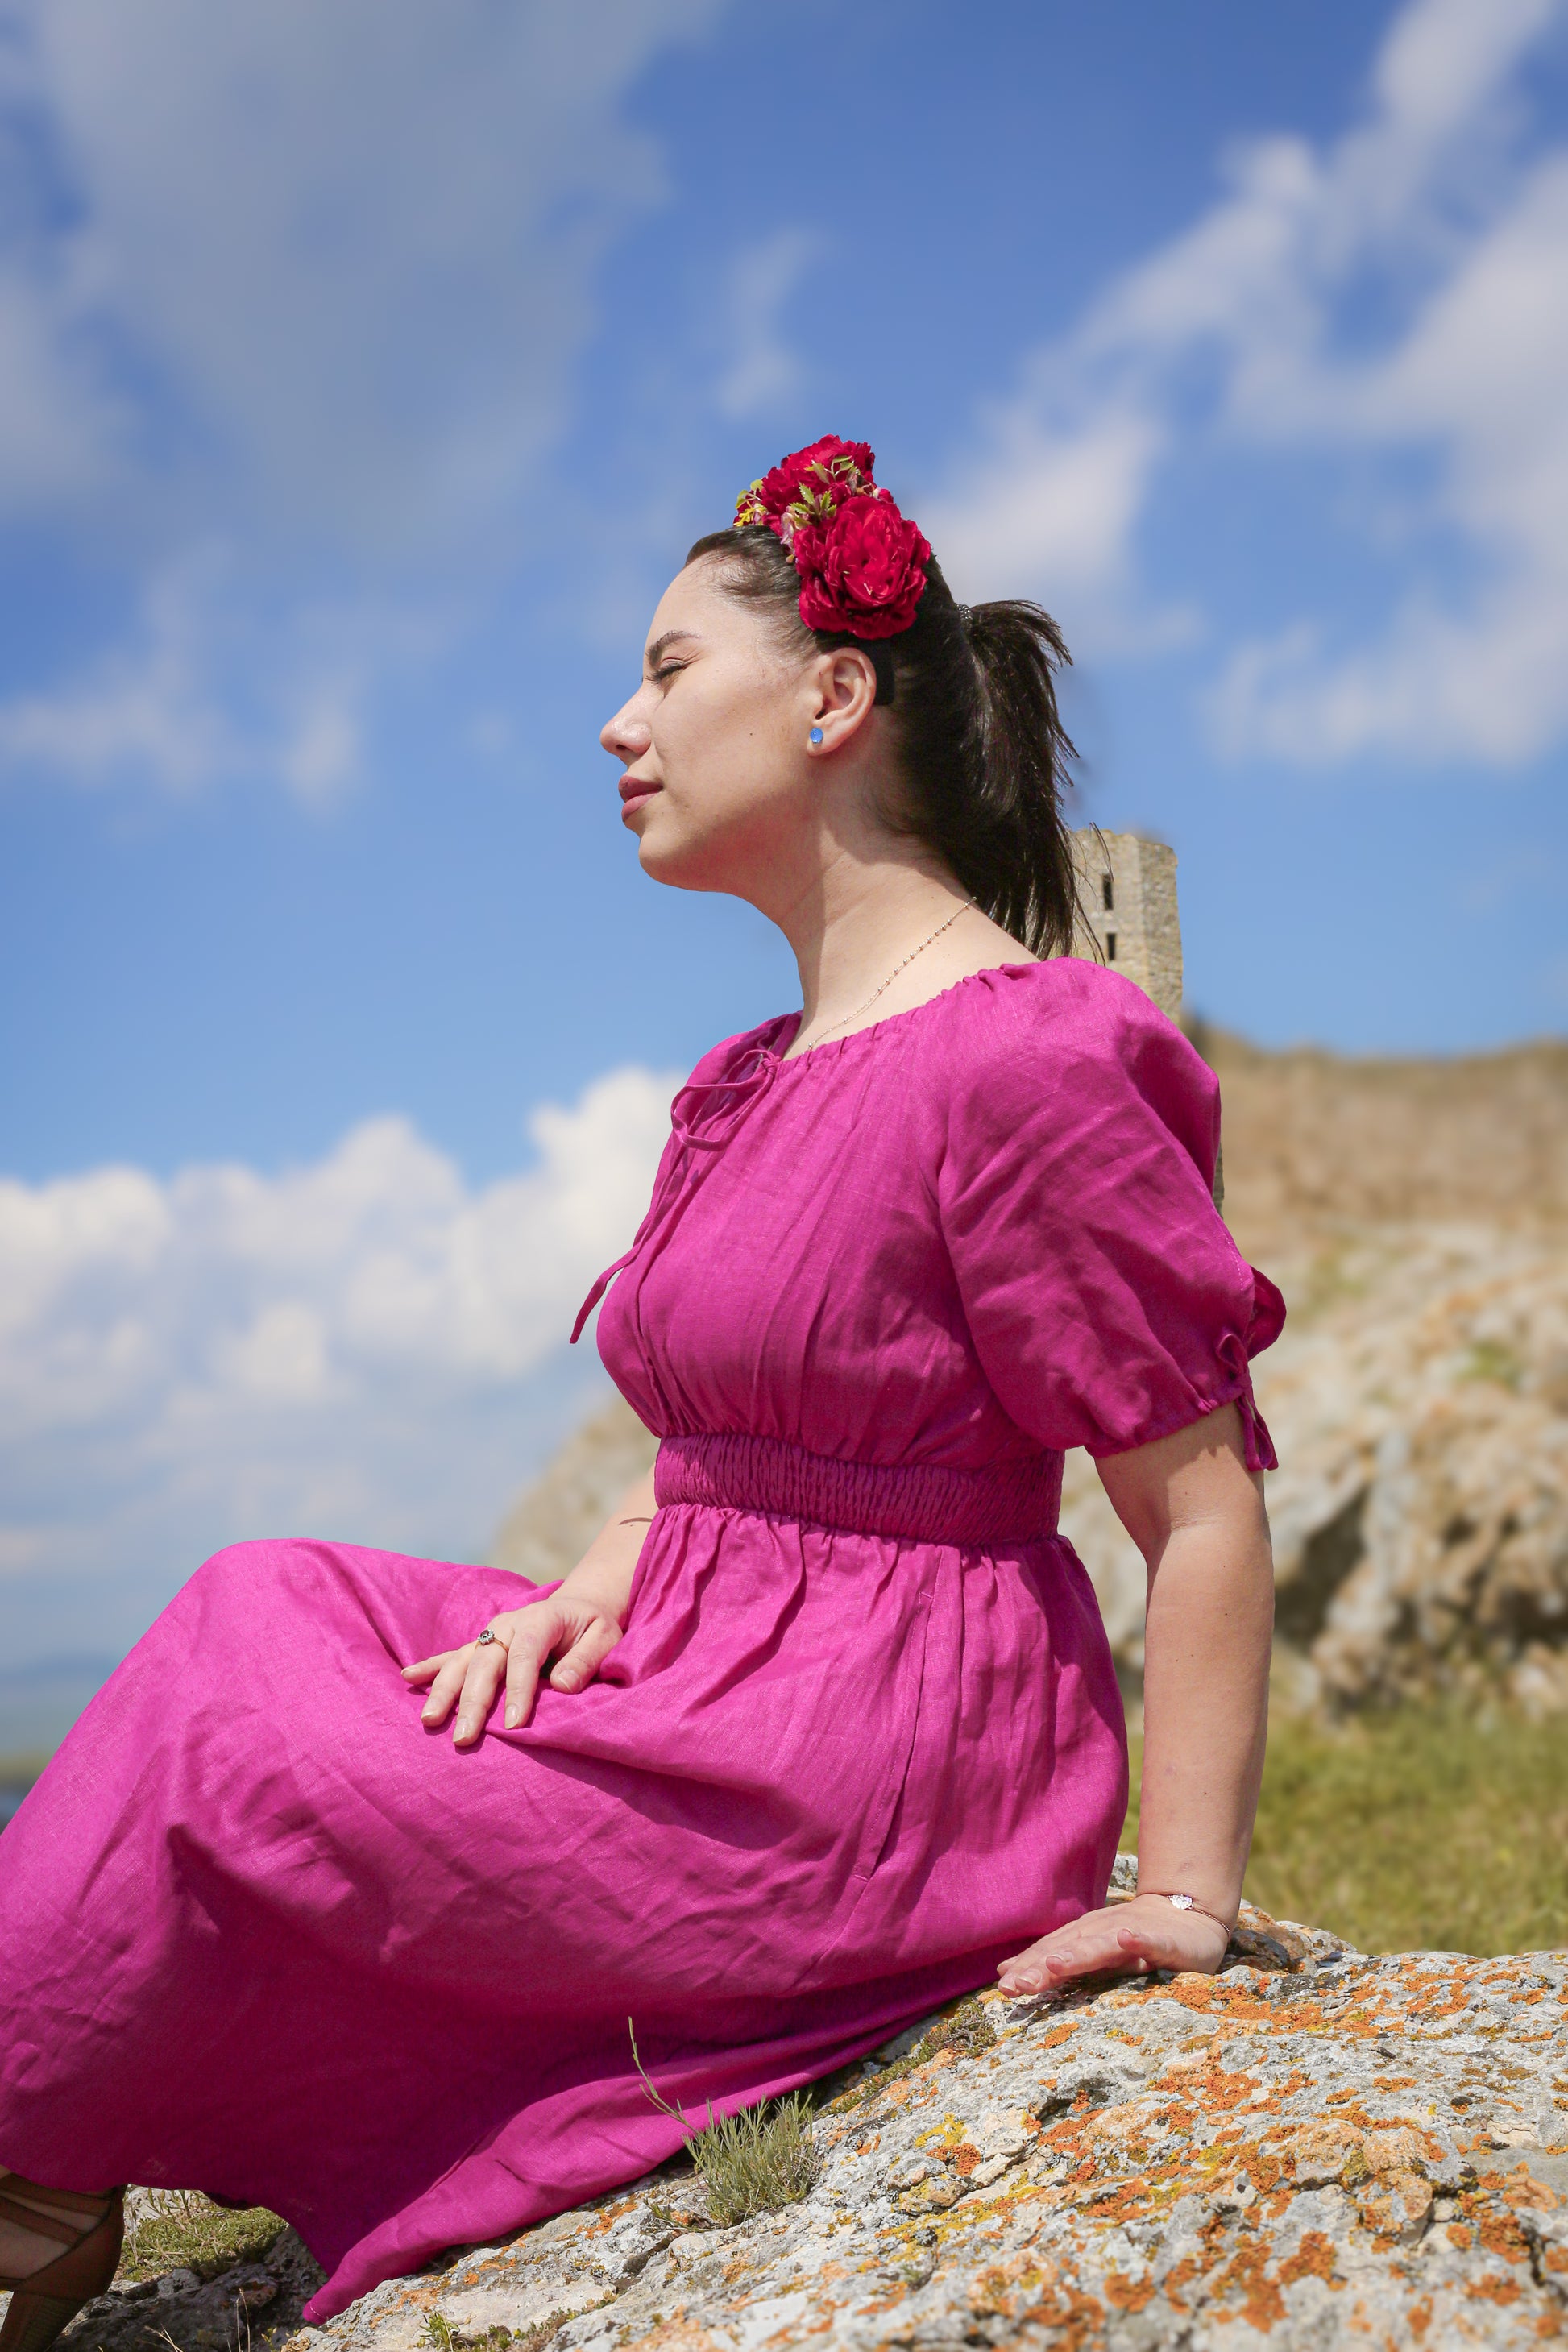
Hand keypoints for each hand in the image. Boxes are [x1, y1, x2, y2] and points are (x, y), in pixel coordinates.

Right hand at [401, 1588, 625, 1746]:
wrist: (579, 1606)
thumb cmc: (593, 1627)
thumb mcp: (605, 1637)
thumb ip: (586, 1659)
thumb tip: (563, 1686)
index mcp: (540, 1620)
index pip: (525, 1655)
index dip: (519, 1690)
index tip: (515, 1725)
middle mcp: (509, 1624)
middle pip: (486, 1663)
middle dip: (473, 1702)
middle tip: (463, 1737)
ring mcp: (491, 1633)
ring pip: (462, 1662)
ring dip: (444, 1691)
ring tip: (429, 1721)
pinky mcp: (482, 1644)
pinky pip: (452, 1655)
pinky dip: (430, 1667)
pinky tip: (407, 1677)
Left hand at [997, 1894, 1230, 1993]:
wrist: (1188, 1917)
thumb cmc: (1136, 1941)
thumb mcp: (1095, 1954)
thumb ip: (1056, 1963)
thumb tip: (1009, 1972)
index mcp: (1084, 1938)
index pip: (1050, 1952)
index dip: (1027, 1967)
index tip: (1003, 1985)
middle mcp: (1103, 1932)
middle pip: (1068, 1949)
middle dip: (1041, 1965)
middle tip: (1017, 1984)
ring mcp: (1132, 1933)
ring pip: (1102, 1944)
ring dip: (1079, 1952)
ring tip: (1055, 1963)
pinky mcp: (1162, 1940)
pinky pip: (1149, 1940)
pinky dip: (1137, 1939)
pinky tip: (1126, 1940)